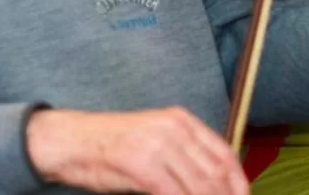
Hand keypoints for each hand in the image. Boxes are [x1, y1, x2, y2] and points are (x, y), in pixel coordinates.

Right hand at [26, 107, 247, 194]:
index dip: (238, 183)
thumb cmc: (112, 146)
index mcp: (182, 121)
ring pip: (198, 186)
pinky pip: (173, 194)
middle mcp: (174, 129)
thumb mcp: (155, 140)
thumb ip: (183, 155)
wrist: (70, 141)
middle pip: (215, 173)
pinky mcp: (141, 165)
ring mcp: (158, 146)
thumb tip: (210, 182)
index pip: (225, 154)